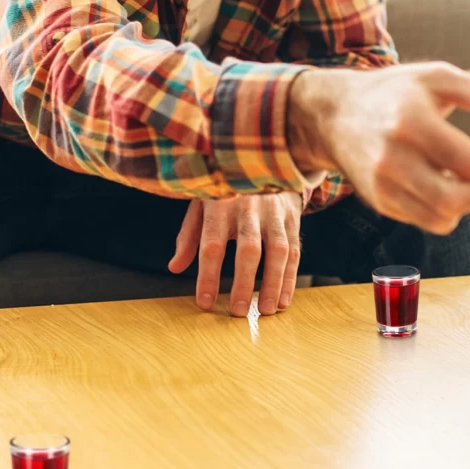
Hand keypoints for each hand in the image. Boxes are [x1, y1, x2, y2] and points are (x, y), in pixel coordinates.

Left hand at [169, 194, 302, 316]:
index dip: (208, 276)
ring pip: (277, 251)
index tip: (205, 302)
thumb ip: (188, 235)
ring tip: (265, 310)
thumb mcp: (201, 202)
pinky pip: (294, 250)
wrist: (263, 157)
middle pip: (248, 249)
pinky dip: (290, 277)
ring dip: (273, 283)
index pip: (212, 245)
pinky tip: (283, 299)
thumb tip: (175, 267)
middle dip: (244, 283)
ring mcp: (273, 211)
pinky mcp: (292, 216)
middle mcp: (249, 207)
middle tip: (238, 312)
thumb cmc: (226, 187)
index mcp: (220, 204)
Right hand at [287, 62, 469, 235]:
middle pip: (455, 199)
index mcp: (410, 123)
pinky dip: (447, 209)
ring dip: (469, 202)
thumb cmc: (393, 92)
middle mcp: (392, 159)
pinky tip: (447, 183)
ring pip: (442, 217)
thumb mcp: (436, 77)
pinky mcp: (380, 202)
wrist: (335, 114)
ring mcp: (383, 185)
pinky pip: (426, 221)